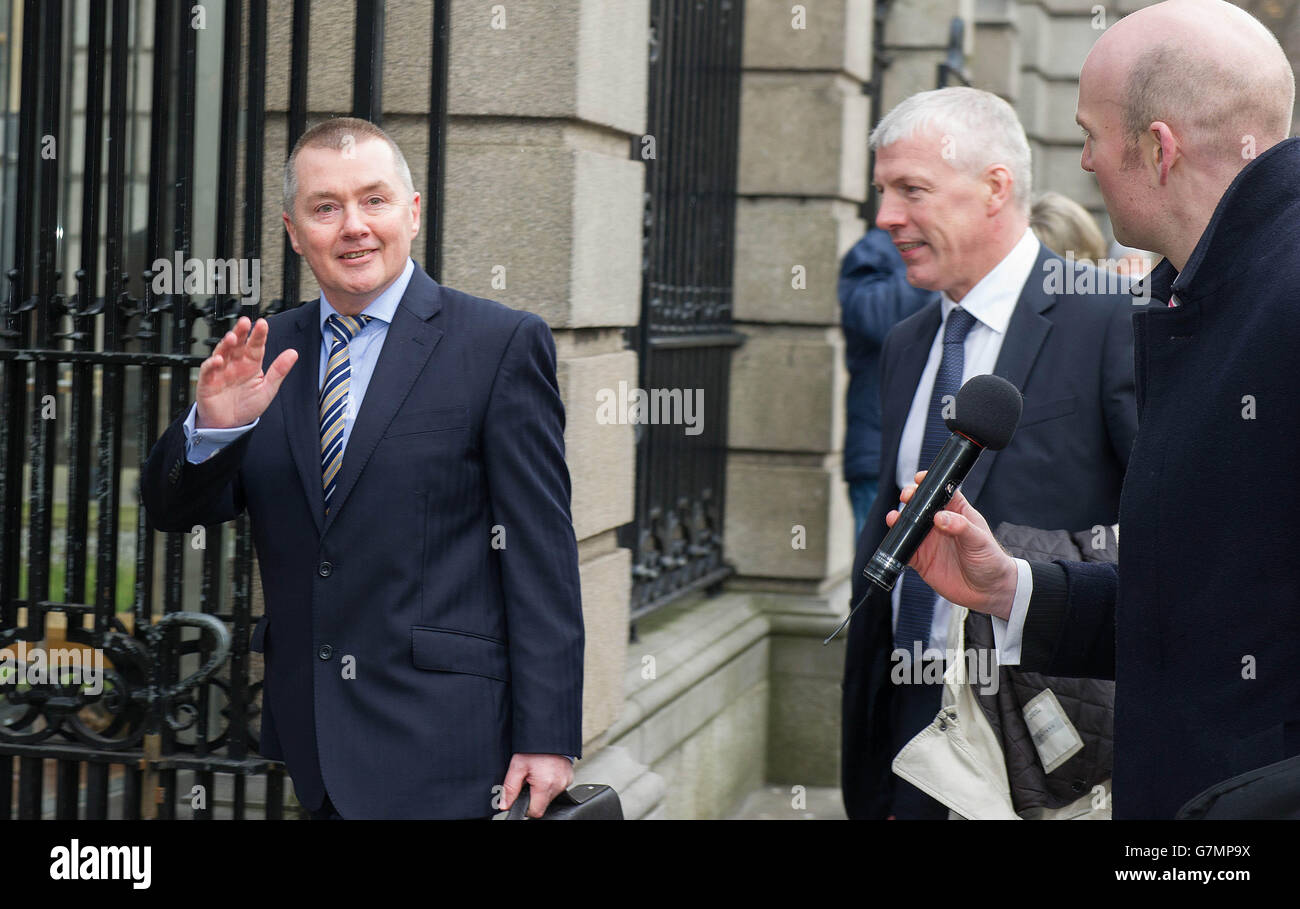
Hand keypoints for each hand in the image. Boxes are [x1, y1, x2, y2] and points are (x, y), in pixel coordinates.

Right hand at [195, 317, 297, 428]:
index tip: (263, 324)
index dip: (259, 335)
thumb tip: (293, 353)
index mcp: (251, 364)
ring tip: (232, 337)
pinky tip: (219, 360)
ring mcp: (221, 371)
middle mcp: (235, 364)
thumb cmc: (247, 405)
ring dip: (226, 344)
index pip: (256, 346)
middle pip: (237, 344)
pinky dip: (212, 364)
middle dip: (240, 332)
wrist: (229, 425)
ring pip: (222, 352)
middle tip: (245, 322)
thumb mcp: (267, 389)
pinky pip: (208, 370)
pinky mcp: (208, 382)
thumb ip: (279, 371)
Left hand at [500, 753, 573, 817]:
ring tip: (538, 774)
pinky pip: (558, 787)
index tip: (523, 796)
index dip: (526, 807)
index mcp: (545, 785)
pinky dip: (550, 783)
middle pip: (543, 804)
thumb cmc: (535, 747)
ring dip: (542, 789)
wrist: (550, 733)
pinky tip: (546, 772)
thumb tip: (504, 804)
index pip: (535, 812)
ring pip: (550, 796)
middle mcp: (558, 785)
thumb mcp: (517, 765)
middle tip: (529, 780)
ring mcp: (565, 781)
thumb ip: (510, 788)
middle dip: (534, 795)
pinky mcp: (569, 777)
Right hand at [887, 470, 1019, 619]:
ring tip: (894, 518)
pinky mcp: (922, 560)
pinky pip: (905, 550)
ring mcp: (929, 541)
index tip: (920, 479)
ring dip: (899, 521)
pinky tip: (894, 541)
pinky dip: (897, 546)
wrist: (988, 592)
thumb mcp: (980, 541)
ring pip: (909, 527)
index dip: (930, 483)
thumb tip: (940, 517)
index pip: (942, 492)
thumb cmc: (991, 561)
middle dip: (911, 499)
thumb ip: (961, 527)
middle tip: (907, 498)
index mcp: (958, 512)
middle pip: (921, 506)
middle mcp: (941, 524)